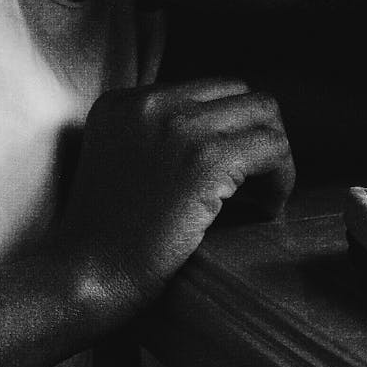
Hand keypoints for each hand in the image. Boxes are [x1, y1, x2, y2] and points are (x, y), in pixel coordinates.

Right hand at [57, 78, 294, 318]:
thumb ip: (155, 135)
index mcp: (126, 100)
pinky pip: (273, 147)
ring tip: (264, 196)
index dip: (230, 129)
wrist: (83, 277)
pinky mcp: (205, 160)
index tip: (234, 170)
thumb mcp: (117, 160)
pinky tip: (267, 208)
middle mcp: (152, 102)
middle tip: (256, 183)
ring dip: (275, 155)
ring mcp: (179, 127)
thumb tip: (225, 133)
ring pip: (265, 113)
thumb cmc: (104, 239)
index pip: (209, 88)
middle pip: (241, 92)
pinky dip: (282, 178)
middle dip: (257, 135)